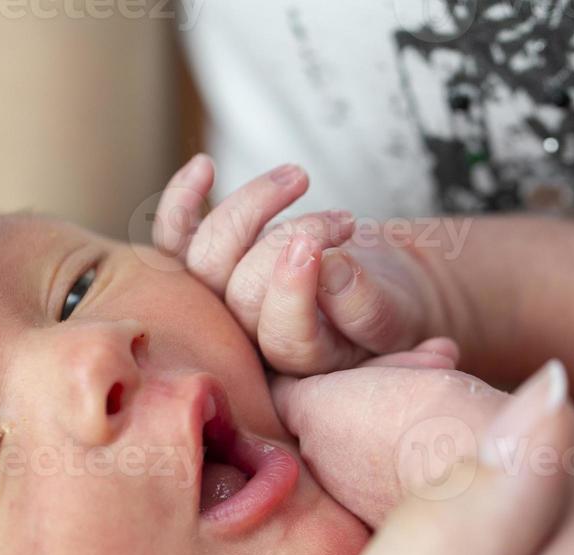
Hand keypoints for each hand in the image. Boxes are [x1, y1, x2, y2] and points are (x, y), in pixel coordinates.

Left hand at [151, 154, 446, 374]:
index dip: (294, 290)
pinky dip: (182, 201)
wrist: (372, 288)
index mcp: (297, 368)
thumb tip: (329, 271)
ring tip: (300, 179)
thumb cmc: (388, 305)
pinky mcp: (205, 271)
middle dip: (292, 240)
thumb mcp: (396, 314)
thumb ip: (366, 306)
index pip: (282, 337)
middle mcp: (247, 345)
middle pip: (242, 293)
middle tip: (342, 221)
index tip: (319, 244)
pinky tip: (205, 168)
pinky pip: (176, 240)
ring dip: (250, 206)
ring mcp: (219, 307)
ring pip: (208, 259)